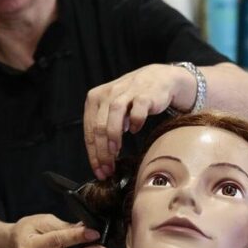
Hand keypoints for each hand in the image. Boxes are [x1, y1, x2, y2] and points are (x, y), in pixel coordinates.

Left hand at [83, 64, 195, 178]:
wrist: (159, 78)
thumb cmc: (133, 97)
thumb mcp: (112, 108)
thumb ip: (105, 127)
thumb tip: (102, 156)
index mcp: (95, 98)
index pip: (89, 130)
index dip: (93, 153)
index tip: (99, 170)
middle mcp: (107, 94)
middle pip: (99, 128)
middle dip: (102, 153)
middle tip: (108, 169)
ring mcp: (125, 94)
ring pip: (113, 120)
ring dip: (113, 139)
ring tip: (115, 154)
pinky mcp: (143, 95)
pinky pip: (136, 112)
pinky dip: (135, 123)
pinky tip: (135, 130)